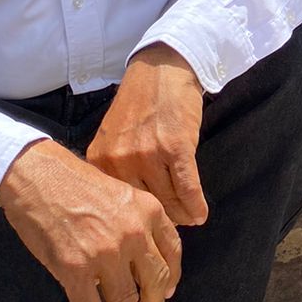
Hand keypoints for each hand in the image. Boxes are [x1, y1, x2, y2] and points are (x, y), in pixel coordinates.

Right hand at [0, 140, 182, 301]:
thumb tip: (147, 257)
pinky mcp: (75, 269)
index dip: (171, 277)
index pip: (172, 253)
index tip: (166, 292)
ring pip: (125, 301)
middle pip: (154, 281)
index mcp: (149, 212)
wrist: (39, 177)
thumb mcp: (123, 193)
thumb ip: (139, 222)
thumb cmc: (77, 183)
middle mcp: (133, 234)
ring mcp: (105, 253)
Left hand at [86, 45, 207, 226]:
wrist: (161, 69)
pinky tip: (201, 214)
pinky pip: (188, 188)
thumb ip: (116, 171)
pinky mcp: (176, 148)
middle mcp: (121, 160)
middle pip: (144, 206)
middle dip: (160, 221)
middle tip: (171, 231)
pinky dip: (196, 205)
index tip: (147, 229)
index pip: (118, 205)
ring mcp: (148, 154)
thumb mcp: (114, 138)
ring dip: (182, 214)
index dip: (135, 219)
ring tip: (190, 221)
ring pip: (168, 200)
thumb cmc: (139, 105)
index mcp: (101, 161)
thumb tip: (129, 210)